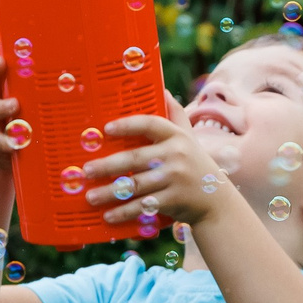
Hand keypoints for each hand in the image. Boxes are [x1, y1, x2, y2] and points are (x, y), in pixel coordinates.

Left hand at [80, 113, 240, 228]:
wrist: (217, 201)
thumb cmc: (195, 164)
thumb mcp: (189, 137)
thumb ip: (175, 114)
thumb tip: (161, 87)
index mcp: (176, 136)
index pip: (150, 123)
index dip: (128, 125)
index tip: (106, 128)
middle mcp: (176, 155)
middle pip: (135, 158)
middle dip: (108, 165)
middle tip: (86, 170)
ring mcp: (175, 179)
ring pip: (136, 185)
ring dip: (110, 192)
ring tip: (90, 196)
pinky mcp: (174, 201)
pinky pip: (144, 206)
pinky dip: (125, 212)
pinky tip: (108, 215)